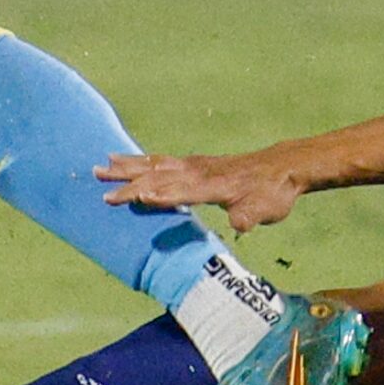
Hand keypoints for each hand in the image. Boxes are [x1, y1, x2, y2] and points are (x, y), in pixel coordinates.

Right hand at [98, 150, 305, 232]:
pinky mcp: (197, 164)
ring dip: (129, 166)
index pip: (180, 192)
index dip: (159, 196)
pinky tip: (132, 161)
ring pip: (156, 164)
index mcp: (212, 186)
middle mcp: (199, 172)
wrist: (284, 167)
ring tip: (103, 164)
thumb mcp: (266, 209)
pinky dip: (144, 161)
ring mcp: (197, 165)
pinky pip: (164, 161)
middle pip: (158, 175)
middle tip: (99, 180)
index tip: (135, 198)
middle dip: (129, 179)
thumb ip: (249, 215)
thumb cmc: (273, 192)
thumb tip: (238, 223)